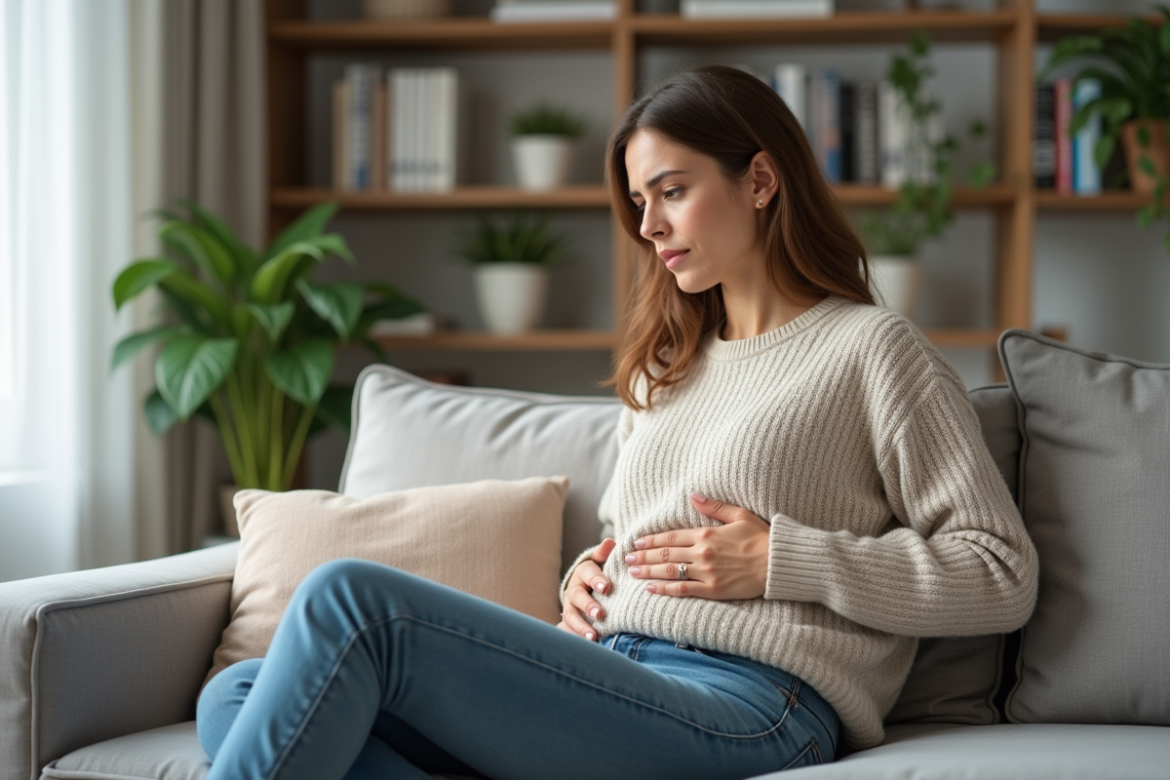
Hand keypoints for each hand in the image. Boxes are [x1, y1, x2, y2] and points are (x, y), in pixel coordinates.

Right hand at [557, 537, 615, 640]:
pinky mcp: (570, 622)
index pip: (586, 571)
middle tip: (600, 613)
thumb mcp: (603, 563)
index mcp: (583, 572)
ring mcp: (570, 607)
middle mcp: (574, 589)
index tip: (607, 587)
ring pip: (571, 615)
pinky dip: (576, 637)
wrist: (590, 592)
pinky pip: (568, 630)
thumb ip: (605, 554)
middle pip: (576, 595)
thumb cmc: (602, 575)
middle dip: (587, 604)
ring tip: (593, 636)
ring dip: (581, 626)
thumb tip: (610, 542)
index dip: (596, 579)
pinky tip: (587, 645)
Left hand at [626, 493, 769, 599]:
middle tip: (626, 558)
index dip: (651, 540)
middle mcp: (702, 552)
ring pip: (669, 571)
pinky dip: (664, 589)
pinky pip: (682, 590)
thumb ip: (714, 506)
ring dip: (647, 571)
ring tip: (632, 572)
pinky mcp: (712, 590)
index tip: (636, 542)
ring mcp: (706, 572)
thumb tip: (693, 495)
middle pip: (665, 554)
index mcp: (706, 533)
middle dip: (643, 556)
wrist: (778, 563)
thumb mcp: (739, 515)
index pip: (671, 537)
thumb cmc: (761, 537)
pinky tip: (650, 588)